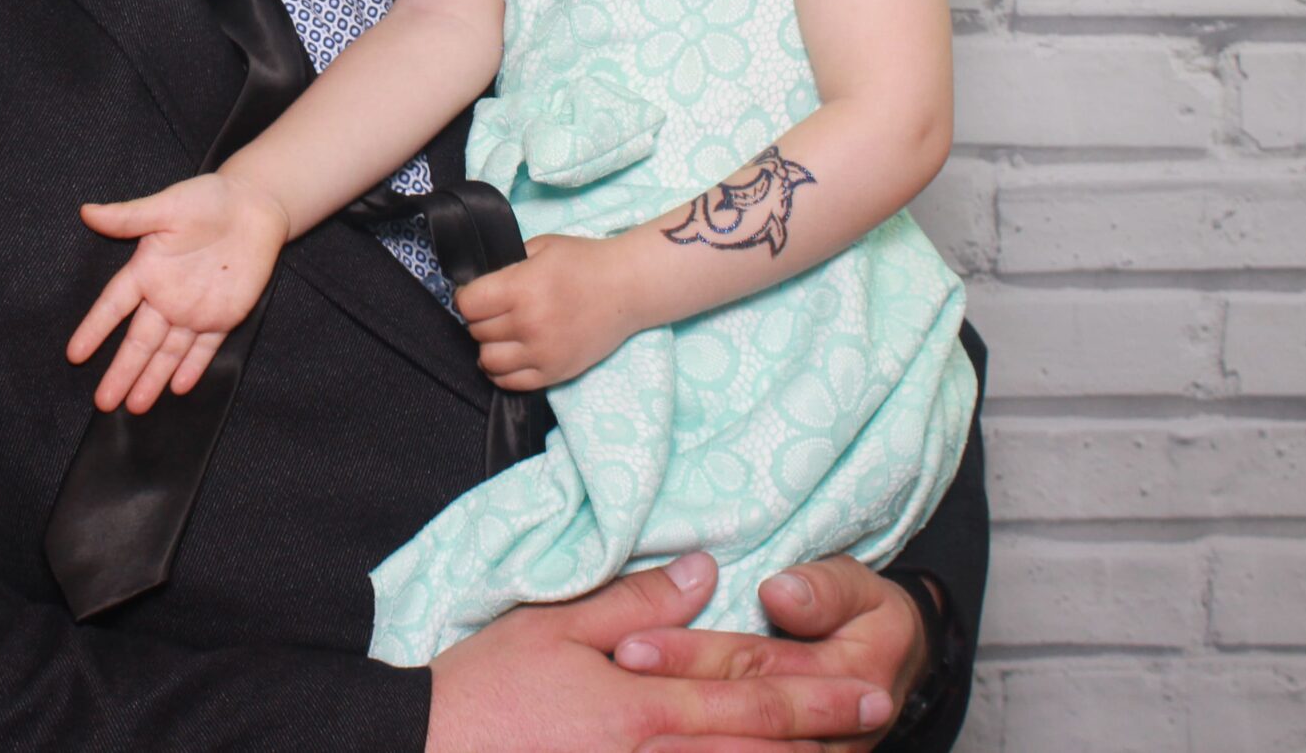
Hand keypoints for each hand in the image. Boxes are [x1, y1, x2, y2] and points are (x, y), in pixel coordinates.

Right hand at [67, 174, 287, 413]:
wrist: (253, 206)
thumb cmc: (207, 200)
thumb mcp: (166, 207)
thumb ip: (128, 217)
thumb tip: (87, 211)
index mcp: (147, 270)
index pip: (114, 306)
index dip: (95, 329)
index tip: (75, 355)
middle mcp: (165, 297)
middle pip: (139, 341)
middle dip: (122, 371)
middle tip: (103, 401)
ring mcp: (193, 310)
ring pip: (168, 352)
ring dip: (152, 379)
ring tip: (134, 407)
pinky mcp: (223, 316)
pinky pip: (204, 348)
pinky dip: (193, 368)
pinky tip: (178, 388)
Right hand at [426, 552, 896, 752]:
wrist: (426, 748)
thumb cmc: (483, 690)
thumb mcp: (554, 626)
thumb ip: (636, 602)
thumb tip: (703, 570)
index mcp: (645, 706)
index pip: (750, 697)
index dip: (816, 695)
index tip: (871, 690)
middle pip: (759, 751)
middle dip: (824, 738)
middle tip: (880, 719)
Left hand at [455, 232, 642, 390]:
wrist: (628, 288)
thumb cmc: (584, 262)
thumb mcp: (540, 248)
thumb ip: (507, 266)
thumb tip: (479, 285)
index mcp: (521, 288)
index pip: (468, 304)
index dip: (466, 297)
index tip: (474, 294)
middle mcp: (529, 324)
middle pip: (477, 331)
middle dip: (479, 319)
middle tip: (493, 311)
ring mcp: (542, 353)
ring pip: (488, 360)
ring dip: (488, 346)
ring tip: (501, 335)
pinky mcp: (555, 373)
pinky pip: (511, 383)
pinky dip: (501, 372)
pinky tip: (509, 356)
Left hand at [609, 555, 931, 752]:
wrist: (885, 673)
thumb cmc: (859, 615)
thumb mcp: (857, 589)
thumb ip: (823, 590)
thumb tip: (778, 594)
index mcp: (851, 674)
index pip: (754, 664)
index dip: (690, 656)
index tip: (628, 647)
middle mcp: (837, 731)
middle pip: (737, 711)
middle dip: (669, 697)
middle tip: (609, 680)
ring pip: (745, 750)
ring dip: (686, 742)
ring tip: (630, 738)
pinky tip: (657, 751)